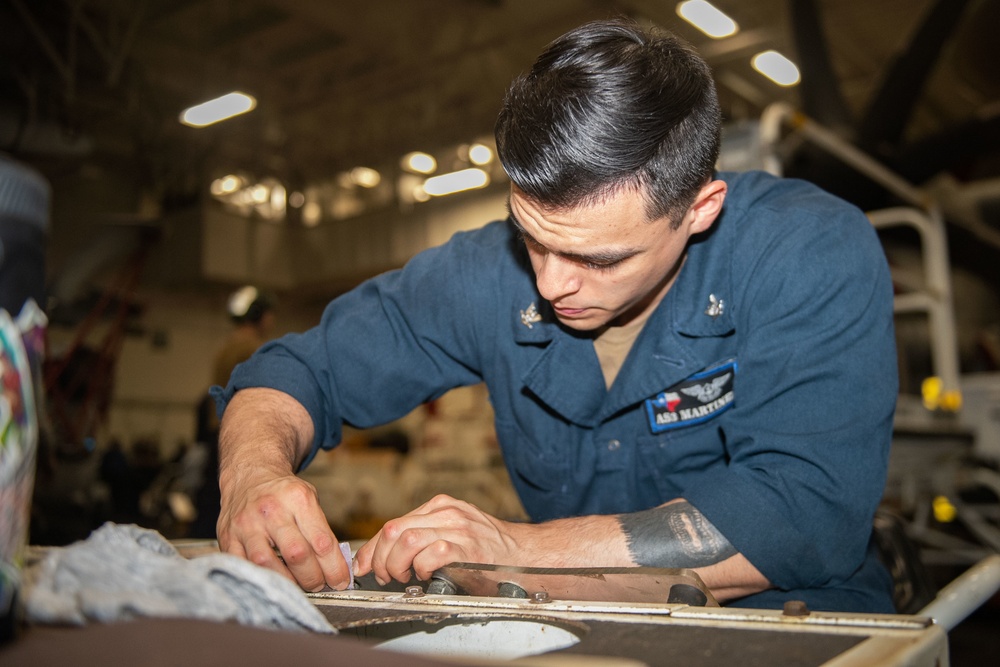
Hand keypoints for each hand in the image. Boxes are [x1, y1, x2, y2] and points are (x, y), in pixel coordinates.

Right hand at [217, 471, 350, 590]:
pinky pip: (245, 567)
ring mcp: (247, 525)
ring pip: (268, 564)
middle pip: (297, 555)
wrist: (249, 478)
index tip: (340, 581)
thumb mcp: (309, 499)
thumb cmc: (283, 493)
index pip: (322, 542)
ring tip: (298, 586)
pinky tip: (273, 581)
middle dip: (313, 578)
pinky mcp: (228, 538)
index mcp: (297, 498)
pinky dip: (261, 579)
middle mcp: (271, 510)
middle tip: (319, 585)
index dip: (334, 568)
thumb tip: (336, 568)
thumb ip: (321, 531)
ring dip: (288, 583)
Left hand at [353, 494, 520, 584]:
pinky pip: (431, 554)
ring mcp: (458, 528)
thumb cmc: (488, 550)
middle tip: (385, 576)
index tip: (365, 566)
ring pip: (406, 540)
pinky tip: (426, 576)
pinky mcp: (467, 547)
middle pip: (394, 529)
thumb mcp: (453, 532)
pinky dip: (421, 568)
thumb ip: (424, 536)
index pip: (393, 524)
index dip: (372, 549)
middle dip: (380, 558)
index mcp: (440, 506)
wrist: (524, 555)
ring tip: (404, 578)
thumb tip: (387, 555)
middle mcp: (447, 512)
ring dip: (396, 565)